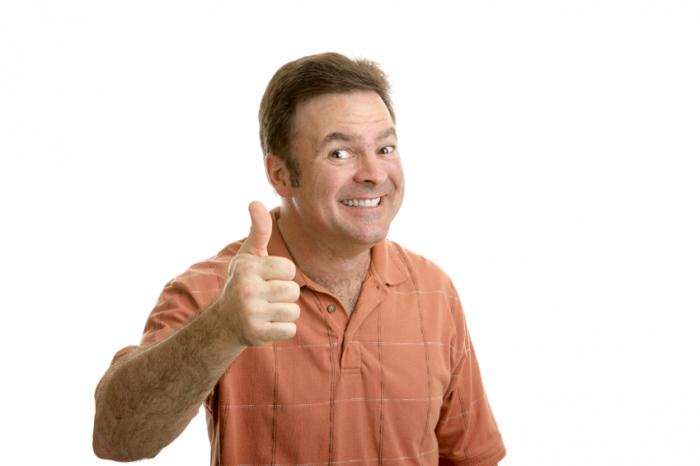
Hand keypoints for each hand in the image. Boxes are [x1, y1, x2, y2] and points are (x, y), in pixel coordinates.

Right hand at [217, 201, 299, 345]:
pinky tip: (267, 325)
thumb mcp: (249, 256)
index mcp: (248, 268)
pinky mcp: (256, 334)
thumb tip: (255, 202)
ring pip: (294, 311)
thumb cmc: (243, 282)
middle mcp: (247, 289)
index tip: (266, 279)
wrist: (224, 322)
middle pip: (293, 290)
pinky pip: (290, 330)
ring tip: (267, 310)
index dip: (282, 274)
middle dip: (284, 295)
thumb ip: (259, 230)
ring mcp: (251, 313)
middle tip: (266, 297)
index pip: (289, 269)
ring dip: (284, 312)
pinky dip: (283, 330)